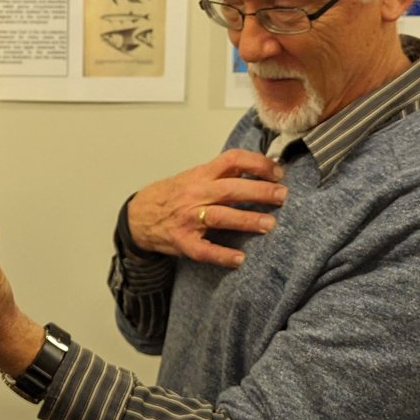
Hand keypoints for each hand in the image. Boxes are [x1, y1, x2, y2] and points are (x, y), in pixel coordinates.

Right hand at [126, 148, 286, 267]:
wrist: (138, 215)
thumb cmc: (171, 195)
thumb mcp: (193, 177)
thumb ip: (221, 175)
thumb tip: (259, 171)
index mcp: (200, 175)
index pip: (232, 160)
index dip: (257, 163)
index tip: (277, 172)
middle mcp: (195, 194)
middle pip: (231, 189)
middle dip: (260, 191)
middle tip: (282, 196)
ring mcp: (188, 218)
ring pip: (220, 217)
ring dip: (246, 220)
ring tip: (269, 224)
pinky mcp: (183, 241)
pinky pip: (204, 250)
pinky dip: (222, 255)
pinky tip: (239, 259)